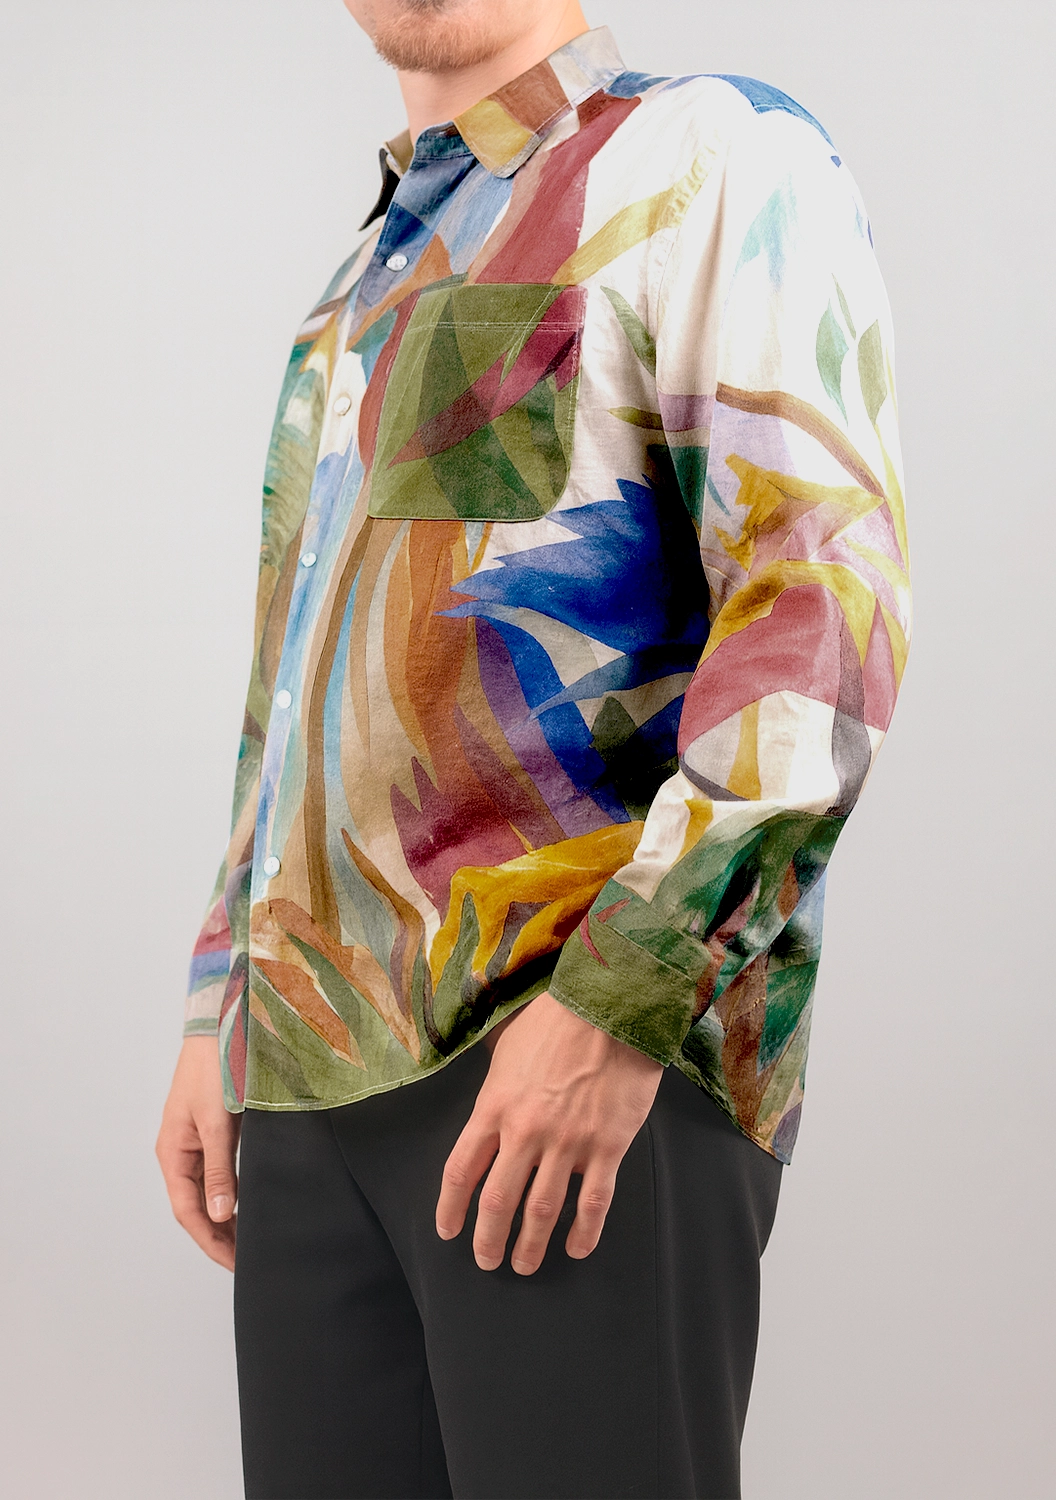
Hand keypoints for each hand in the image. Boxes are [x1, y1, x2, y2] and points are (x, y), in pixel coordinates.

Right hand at [156, 1036, 240, 1270]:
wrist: (222, 1026)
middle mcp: (181, 1151)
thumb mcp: (218, 1122)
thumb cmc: (215, 1069)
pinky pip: (218, 1172)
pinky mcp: (214, 1130)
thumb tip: (222, 1214)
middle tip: (246, 1261)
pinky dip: (231, 1193)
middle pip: (196, 1206)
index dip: (211, 1241)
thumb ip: (220, 1169)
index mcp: (173, 1152)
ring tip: (249, 1241)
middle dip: (219, 1236)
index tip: (234, 1263)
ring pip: (208, 1191)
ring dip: (225, 1218)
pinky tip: (247, 1204)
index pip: (188, 1211)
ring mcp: (196, 1141)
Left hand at [436, 992, 663, 1275]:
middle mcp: (525, 1131)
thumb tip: (484, 1090)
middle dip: (488, 1239)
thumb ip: (491, 1076)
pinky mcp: (607, 1146)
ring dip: (531, 1244)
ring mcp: (567, 1142)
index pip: (460, 1169)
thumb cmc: (555, 1020)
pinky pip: (593, 1202)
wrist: (610, 1008)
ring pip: (542, 1210)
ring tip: (524, 1265)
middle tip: (486, 1261)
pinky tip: (577, 1249)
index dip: (450, 1207)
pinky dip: (584, 1232)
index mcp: (494, 1106)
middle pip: (497, 1200)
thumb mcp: (506, 1044)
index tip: (449, 1231)